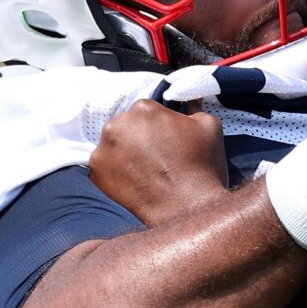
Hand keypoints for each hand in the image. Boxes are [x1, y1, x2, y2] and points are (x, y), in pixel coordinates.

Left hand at [91, 99, 228, 225]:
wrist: (188, 207)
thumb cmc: (202, 167)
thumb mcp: (209, 126)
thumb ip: (194, 107)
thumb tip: (189, 100)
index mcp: (144, 108)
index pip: (146, 110)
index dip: (158, 125)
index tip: (167, 140)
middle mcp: (118, 123)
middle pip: (126, 125)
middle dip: (139, 137)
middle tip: (157, 157)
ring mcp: (104, 148)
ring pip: (114, 144)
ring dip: (126, 152)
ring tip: (146, 170)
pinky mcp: (96, 171)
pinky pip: (105, 165)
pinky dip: (116, 171)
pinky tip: (136, 181)